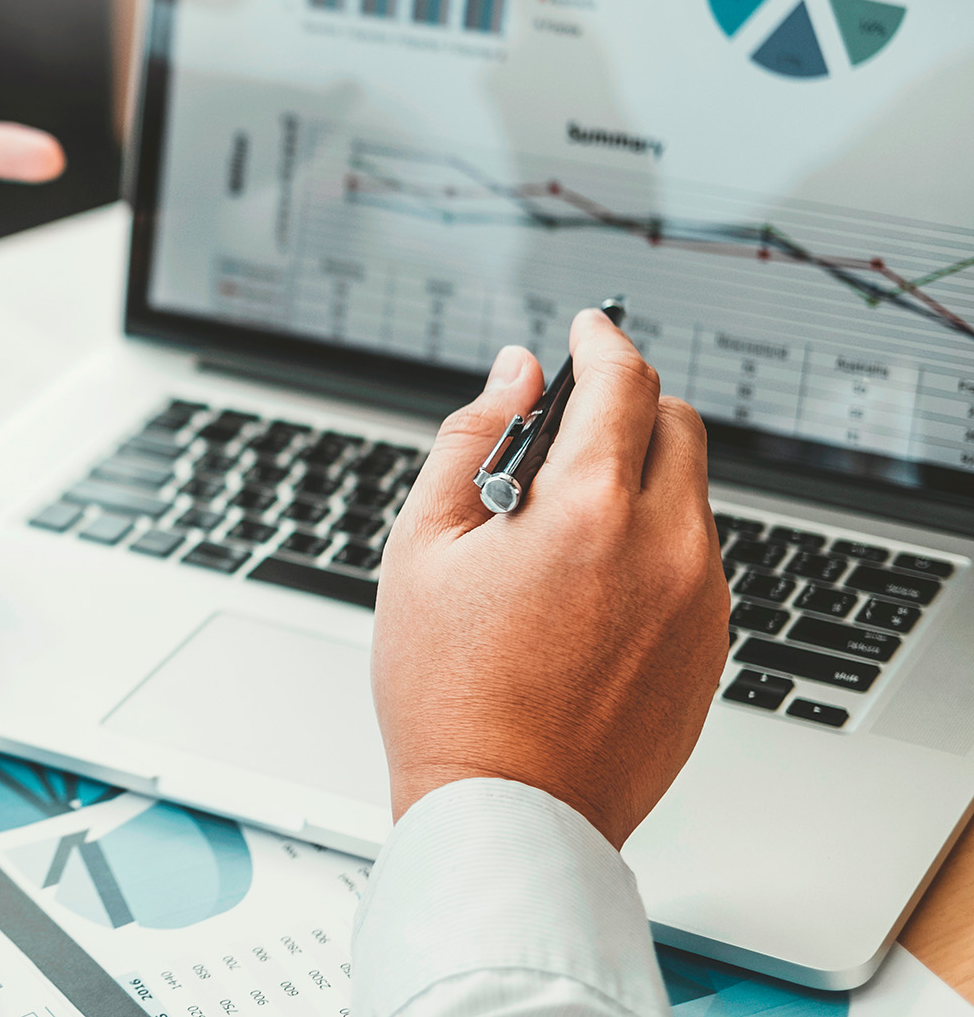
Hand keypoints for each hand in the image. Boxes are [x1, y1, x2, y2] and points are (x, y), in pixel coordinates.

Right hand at [373, 310, 728, 846]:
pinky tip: (586, 589)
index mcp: (589, 509)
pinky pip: (696, 560)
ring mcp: (702, 600)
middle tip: (567, 432)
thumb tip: (512, 373)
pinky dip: (653, 544)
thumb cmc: (449, 691)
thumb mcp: (422, 549)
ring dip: (637, 480)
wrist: (510, 809)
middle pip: (677, 424)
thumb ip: (469, 442)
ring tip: (558, 534)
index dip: (603, 339)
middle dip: (628, 406)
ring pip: (688, 495)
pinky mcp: (713, 646)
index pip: (624, 379)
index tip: (588, 327)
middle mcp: (666, 546)